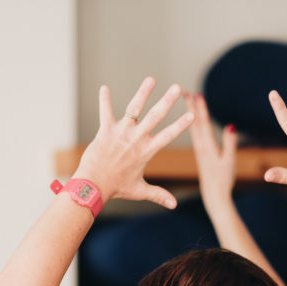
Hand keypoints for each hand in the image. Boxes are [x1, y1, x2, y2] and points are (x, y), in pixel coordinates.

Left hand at [74, 77, 194, 208]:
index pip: (168, 135)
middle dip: (167, 101)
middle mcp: (136, 138)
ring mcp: (121, 132)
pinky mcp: (105, 130)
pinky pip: (106, 111)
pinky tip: (104, 87)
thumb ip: (159, 195)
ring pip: (134, 108)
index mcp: (147, 151)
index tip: (192, 114)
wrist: (94, 186)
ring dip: (143, 93)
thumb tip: (174, 205)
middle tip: (177, 87)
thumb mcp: (140, 190)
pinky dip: (105, 100)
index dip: (181, 124)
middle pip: (155, 116)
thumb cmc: (117, 188)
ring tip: (151, 79)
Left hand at [185, 93, 236, 206]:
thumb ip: (230, 143)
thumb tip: (230, 126)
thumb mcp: (230, 161)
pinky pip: (192, 135)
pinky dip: (189, 124)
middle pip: (193, 123)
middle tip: (184, 91)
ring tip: (185, 100)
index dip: (200, 109)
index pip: (202, 124)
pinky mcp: (199, 154)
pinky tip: (188, 119)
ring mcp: (198, 150)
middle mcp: (199, 147)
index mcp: (206, 147)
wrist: (214, 196)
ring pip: (192, 128)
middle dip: (190, 106)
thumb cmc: (224, 180)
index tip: (196, 94)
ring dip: (188, 113)